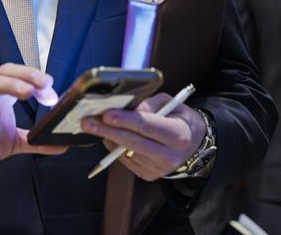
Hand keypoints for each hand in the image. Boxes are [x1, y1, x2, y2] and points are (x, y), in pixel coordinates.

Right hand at [0, 63, 65, 177]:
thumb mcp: (13, 142)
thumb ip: (35, 141)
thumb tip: (61, 145)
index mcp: (2, 96)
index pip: (20, 76)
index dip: (36, 78)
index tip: (51, 89)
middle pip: (5, 72)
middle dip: (26, 74)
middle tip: (44, 83)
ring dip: (9, 84)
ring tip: (26, 92)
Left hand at [80, 93, 205, 180]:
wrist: (193, 145)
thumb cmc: (179, 119)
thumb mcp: (172, 104)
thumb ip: (151, 104)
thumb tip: (129, 110)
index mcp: (178, 134)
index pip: (148, 127)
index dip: (126, 120)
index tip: (107, 114)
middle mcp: (170, 155)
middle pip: (133, 142)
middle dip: (108, 131)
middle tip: (87, 122)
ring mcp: (159, 169)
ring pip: (126, 152)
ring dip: (109, 138)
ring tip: (96, 125)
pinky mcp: (149, 175)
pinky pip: (125, 160)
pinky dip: (115, 147)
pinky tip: (112, 136)